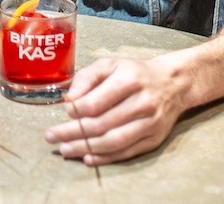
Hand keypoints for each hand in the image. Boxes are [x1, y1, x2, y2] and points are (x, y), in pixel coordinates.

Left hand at [44, 56, 187, 164]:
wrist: (172, 84)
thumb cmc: (134, 73)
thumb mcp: (109, 64)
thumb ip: (86, 78)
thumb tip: (68, 101)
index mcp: (129, 80)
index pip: (96, 103)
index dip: (75, 112)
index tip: (63, 114)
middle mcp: (142, 103)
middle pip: (102, 124)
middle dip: (73, 133)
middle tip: (52, 136)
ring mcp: (150, 123)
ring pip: (114, 142)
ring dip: (86, 148)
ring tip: (65, 149)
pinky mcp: (154, 139)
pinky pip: (127, 152)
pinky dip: (105, 158)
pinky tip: (88, 158)